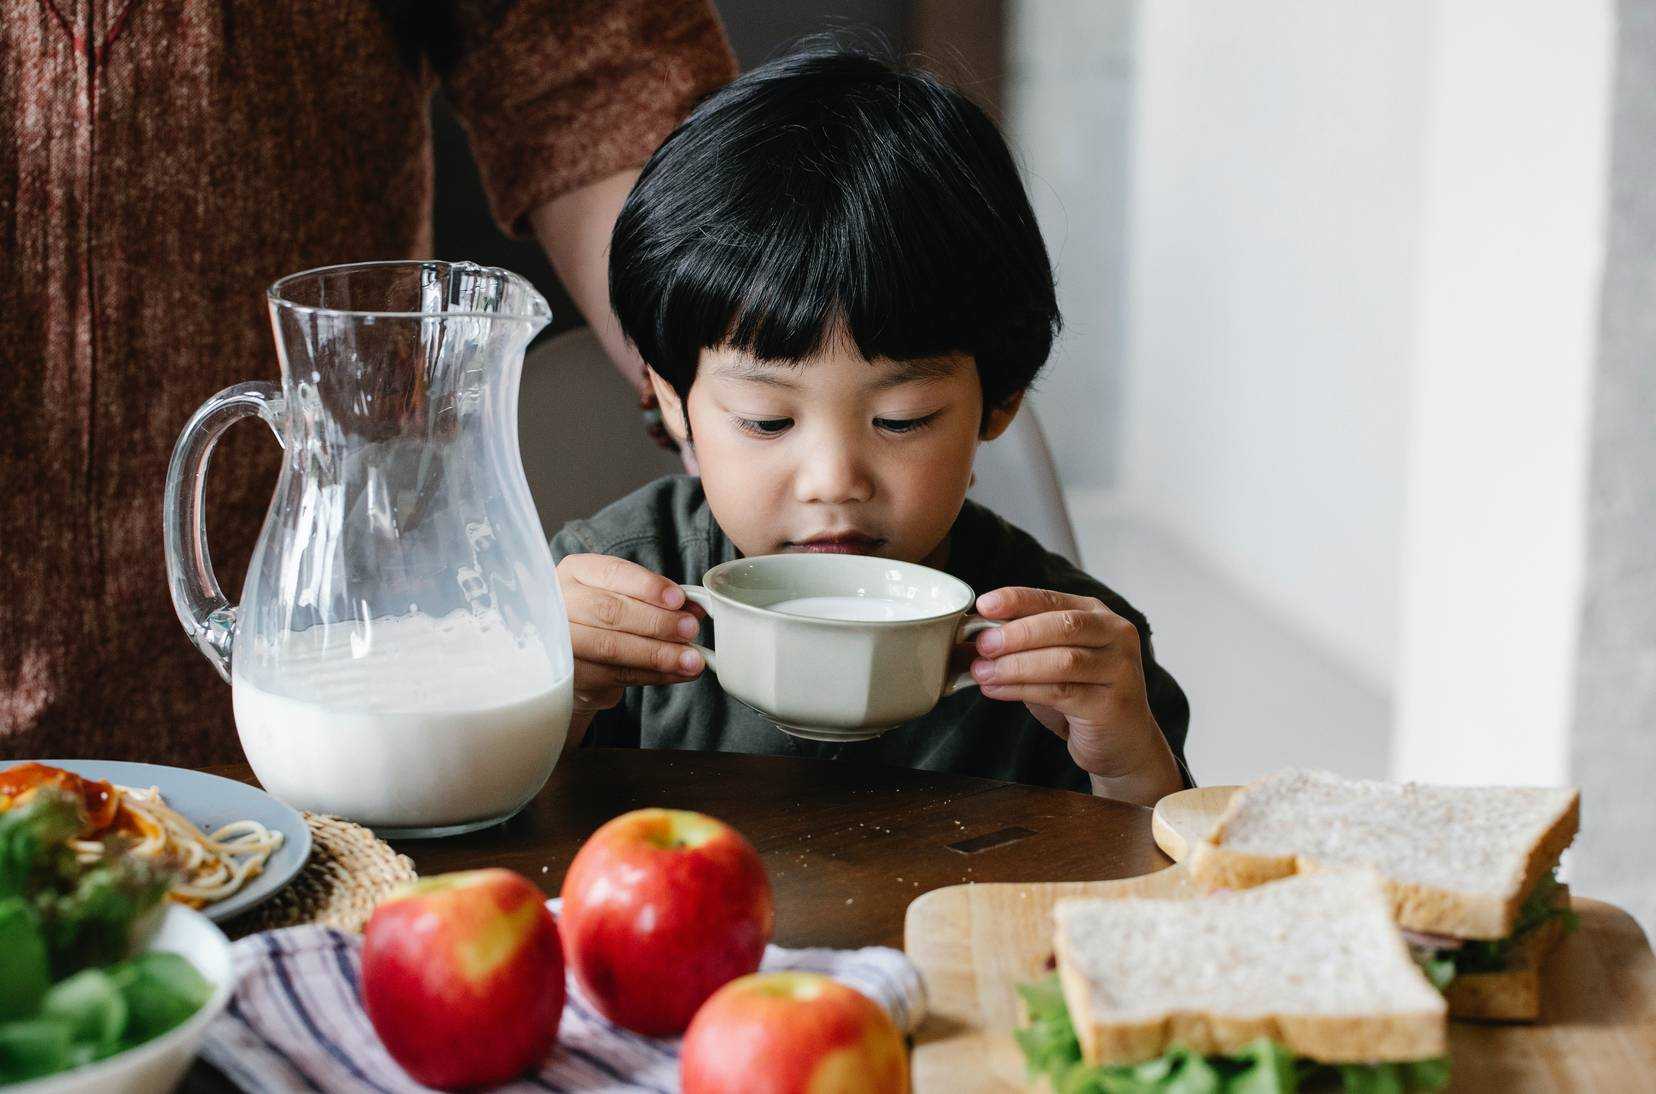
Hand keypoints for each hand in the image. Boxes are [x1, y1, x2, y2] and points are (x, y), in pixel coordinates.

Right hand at [556, 554, 705, 714]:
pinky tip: (677, 672)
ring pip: (612, 647)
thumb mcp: (628, 600)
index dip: (647, 586)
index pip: (612, 572)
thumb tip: (694, 608)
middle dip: (657, 622)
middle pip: (610, 610)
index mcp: (576, 572)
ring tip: (691, 659)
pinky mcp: (568, 675)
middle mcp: (561, 602)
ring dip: (658, 654)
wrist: (575, 662)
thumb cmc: (604, 621)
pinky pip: (615, 675)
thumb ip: (658, 600)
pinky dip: (653, 675)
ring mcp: (558, 641)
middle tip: (690, 630)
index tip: (678, 599)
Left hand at [969, 587, 1180, 805]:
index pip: (1052, 599)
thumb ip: (1026, 645)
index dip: (1017, 599)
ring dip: (1015, 665)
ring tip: (982, 672)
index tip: (984, 605)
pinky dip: (1023, 690)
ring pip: (1062, 660)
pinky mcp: (1113, 704)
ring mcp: (1120, 669)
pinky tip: (998, 690)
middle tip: (983, 645)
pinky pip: (1062, 692)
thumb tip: (976, 637)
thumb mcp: (1053, 661)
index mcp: (1097, 615)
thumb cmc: (1082, 696)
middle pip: (1063, 625)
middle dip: (1016, 634)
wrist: (1122, 742)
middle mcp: (1115, 635)